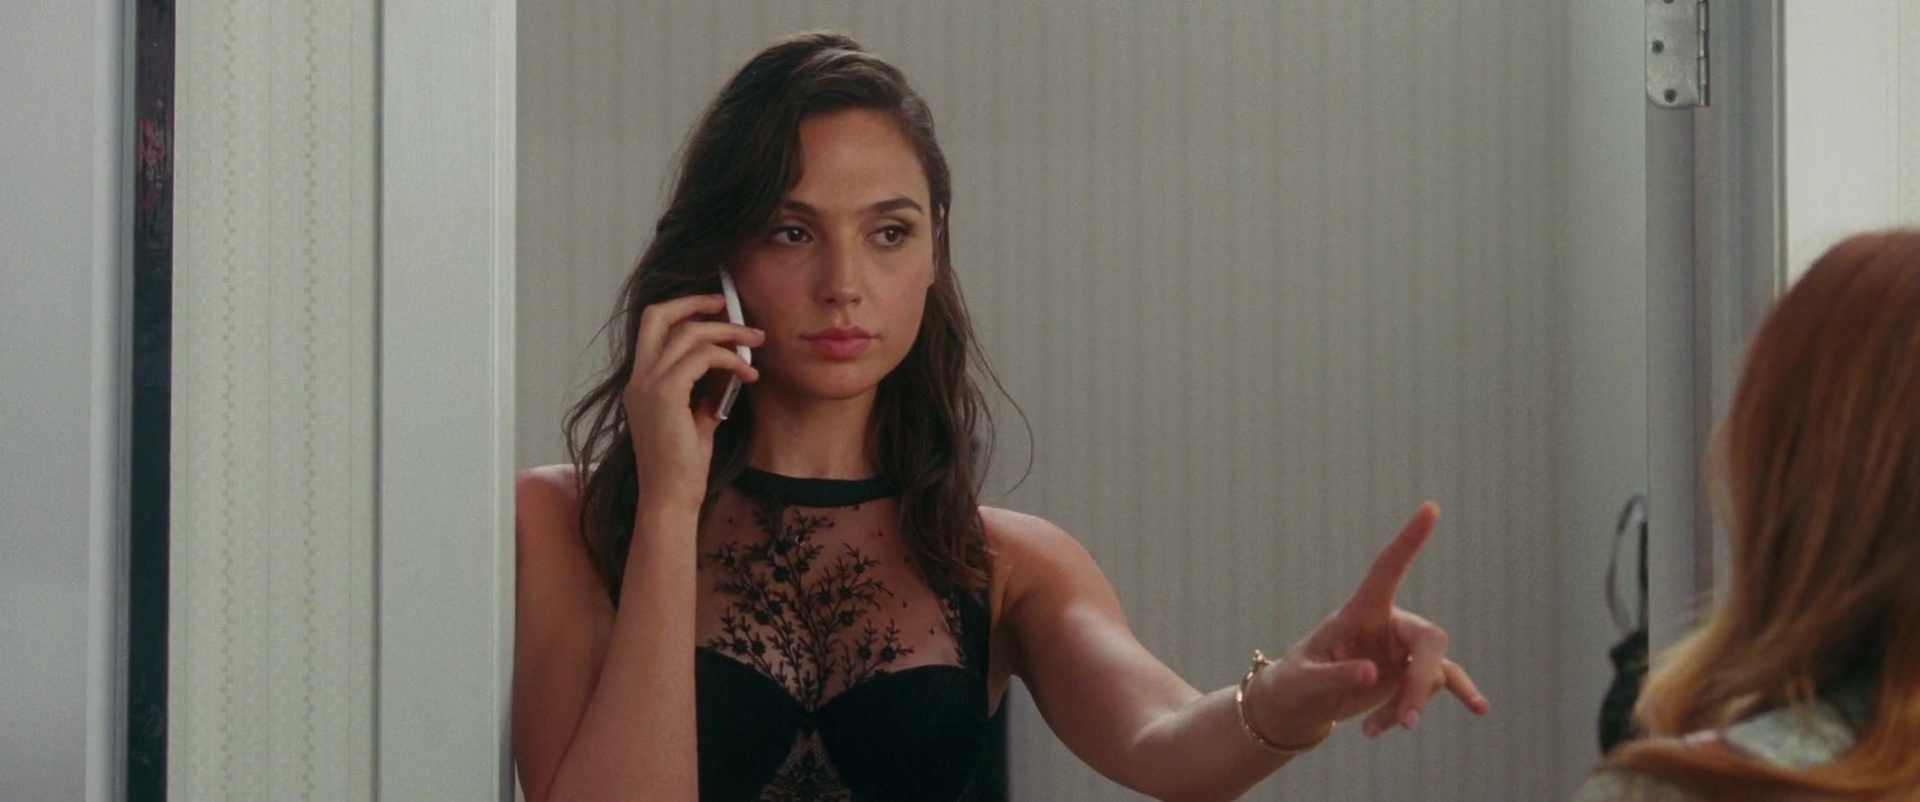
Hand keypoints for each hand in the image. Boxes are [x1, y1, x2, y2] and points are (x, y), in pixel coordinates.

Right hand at [621, 293, 762, 506]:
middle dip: (696, 302)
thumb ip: (705, 391)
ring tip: (755, 344)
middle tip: (730, 305)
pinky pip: (703, 357)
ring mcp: (648, 384)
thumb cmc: (683, 466)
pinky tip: (748, 373)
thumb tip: (728, 367)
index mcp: (641, 383)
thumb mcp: (696, 419)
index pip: (653, 328)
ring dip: (728, 334)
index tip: (715, 310)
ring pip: (689, 333)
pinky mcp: (666, 394)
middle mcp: (638, 379)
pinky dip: (730, 359)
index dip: (683, 311)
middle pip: (657, 315)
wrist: (670, 497)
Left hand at [1253, 503, 1490, 741]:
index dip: (1409, 540)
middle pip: (1428, 638)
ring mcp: (1401, 649)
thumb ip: (1335, 677)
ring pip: (1432, 671)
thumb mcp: (1303, 684)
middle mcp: (1386, 624)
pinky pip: (1442, 681)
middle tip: (1409, 723)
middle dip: (1421, 681)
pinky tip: (1480, 708)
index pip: (1387, 569)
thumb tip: (1374, 674)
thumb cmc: (1292, 686)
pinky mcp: (1410, 672)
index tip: (1431, 507)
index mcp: (1358, 613)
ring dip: (1410, 705)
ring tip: (1374, 732)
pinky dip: (1457, 695)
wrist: (1297, 706)